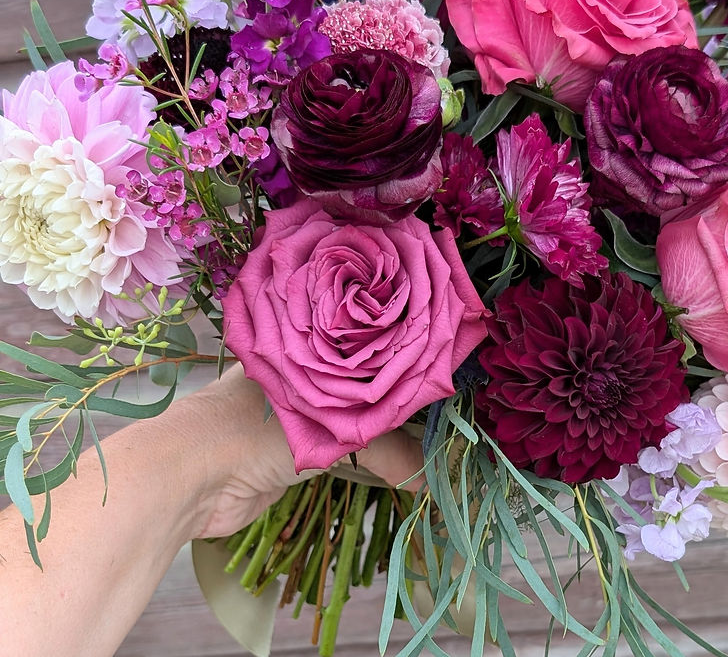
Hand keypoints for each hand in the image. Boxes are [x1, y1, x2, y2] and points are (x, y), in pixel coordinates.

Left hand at [169, 365, 425, 539]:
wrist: (187, 481)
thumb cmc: (247, 428)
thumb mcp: (326, 426)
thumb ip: (384, 449)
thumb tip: (429, 476)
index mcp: (302, 348)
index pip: (364, 347)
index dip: (400, 361)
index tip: (438, 378)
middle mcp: (299, 377)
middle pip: (360, 387)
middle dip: (395, 405)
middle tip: (440, 419)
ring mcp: (291, 417)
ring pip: (349, 423)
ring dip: (379, 440)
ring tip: (425, 445)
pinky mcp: (285, 458)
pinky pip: (337, 457)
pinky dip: (362, 466)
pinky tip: (392, 471)